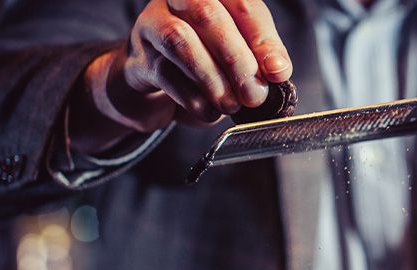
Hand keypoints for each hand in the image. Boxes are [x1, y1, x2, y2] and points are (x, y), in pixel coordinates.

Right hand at [70, 0, 292, 153]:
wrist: (153, 82)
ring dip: (212, 79)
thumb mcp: (235, 54)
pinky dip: (193, 98)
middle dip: (237, 60)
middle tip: (254, 95)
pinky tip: (209, 112)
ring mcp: (152, 24)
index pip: (241, 3)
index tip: (277, 71)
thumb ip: (258, 57)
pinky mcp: (138, 58)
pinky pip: (165, 74)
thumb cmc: (202, 61)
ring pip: (180, 41)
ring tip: (231, 105)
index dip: (262, 38)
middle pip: (208, 15)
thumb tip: (277, 70)